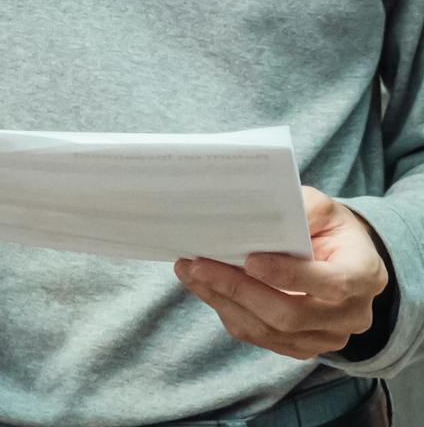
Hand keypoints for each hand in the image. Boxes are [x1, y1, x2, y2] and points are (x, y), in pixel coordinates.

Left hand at [175, 186, 388, 359]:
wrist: (342, 261)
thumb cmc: (329, 230)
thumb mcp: (324, 209)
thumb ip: (302, 208)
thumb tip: (261, 210)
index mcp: (365, 275)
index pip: (330, 284)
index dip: (289, 276)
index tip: (250, 260)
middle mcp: (351, 315)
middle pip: (291, 315)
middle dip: (240, 289)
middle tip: (199, 264)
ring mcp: (327, 337)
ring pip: (270, 330)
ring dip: (224, 301)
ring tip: (190, 271)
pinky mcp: (302, 347)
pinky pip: (260, 337)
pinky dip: (227, 311)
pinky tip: (203, 286)